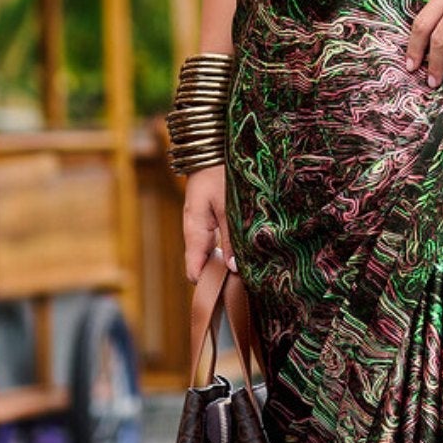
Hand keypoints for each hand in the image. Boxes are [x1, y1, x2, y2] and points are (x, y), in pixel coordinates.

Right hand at [181, 162, 237, 283]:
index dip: (209, 285)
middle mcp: (194, 229)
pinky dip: (227, 250)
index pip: (194, 269)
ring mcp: (202, 223)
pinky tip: (244, 251)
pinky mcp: (210, 216)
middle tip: (245, 285)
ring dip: (226, 263)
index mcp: (194, 229)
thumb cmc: (220, 173)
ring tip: (248, 271)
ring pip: (211, 253)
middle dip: (220, 276)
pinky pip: (216, 241)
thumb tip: (233, 269)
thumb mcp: (228, 207)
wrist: (212, 147)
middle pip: (203, 264)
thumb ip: (231, 238)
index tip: (229, 295)